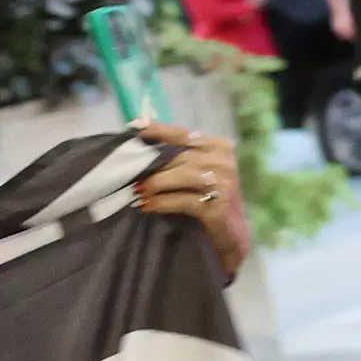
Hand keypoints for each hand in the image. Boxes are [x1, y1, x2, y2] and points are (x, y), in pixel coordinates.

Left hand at [131, 124, 249, 279]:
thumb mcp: (199, 173)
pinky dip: (162, 202)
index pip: (183, 134)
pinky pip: (183, 200)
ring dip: (155, 183)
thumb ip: (180, 158)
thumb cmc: (211, 199)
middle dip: (152, 164)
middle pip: (179, 155)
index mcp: (219, 147)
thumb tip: (143, 144)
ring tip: (137, 190)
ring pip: (182, 175)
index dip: (158, 131)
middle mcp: (223, 161)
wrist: (232, 234)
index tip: (135, 127)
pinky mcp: (218, 207)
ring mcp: (224, 184)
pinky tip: (147, 205)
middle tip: (128, 171)